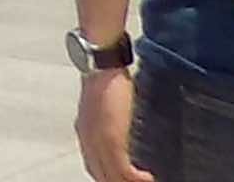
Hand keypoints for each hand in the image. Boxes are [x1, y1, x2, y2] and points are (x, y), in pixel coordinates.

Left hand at [74, 67, 141, 181]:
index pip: (94, 166)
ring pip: (111, 175)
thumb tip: (123, 130)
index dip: (108, 177)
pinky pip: (122, 167)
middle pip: (101, 175)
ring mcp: (97, 141)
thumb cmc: (107, 80)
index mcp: (85, 133)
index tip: (123, 180)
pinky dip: (135, 178)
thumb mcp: (105, 106)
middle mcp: (87, 140)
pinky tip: (147, 179)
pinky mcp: (110, 138)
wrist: (102, 63)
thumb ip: (110, 123)